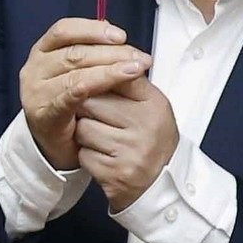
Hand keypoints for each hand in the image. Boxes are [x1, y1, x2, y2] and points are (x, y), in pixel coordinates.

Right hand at [20, 19, 149, 169]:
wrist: (60, 146)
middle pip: (74, 53)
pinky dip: (89, 89)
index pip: (64, 31)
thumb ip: (96, 54)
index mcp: (42, 52)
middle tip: (140, 58)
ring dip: (109, 71)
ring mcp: (36, 93)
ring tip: (135, 71)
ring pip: (75, 74)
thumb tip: (120, 39)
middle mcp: (34, 69)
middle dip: (111, 53)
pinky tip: (111, 86)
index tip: (121, 36)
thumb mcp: (83, 72)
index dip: (92, 30)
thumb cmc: (74, 105)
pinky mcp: (43, 115)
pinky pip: (68, 98)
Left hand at [73, 78, 180, 213]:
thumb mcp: (150, 109)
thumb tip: (104, 53)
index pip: (116, 76)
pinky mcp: (116, 173)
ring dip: (84, 136)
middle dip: (85, 110)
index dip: (96, 80)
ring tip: (101, 141)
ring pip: (82, 129)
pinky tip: (102, 159)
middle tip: (95, 119)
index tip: (88, 84)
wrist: (160, 188)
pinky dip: (86, 157)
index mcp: (154, 105)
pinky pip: (83, 155)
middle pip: (91, 101)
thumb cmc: (150, 143)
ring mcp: (132, 150)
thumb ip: (129, 84)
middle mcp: (146, 126)